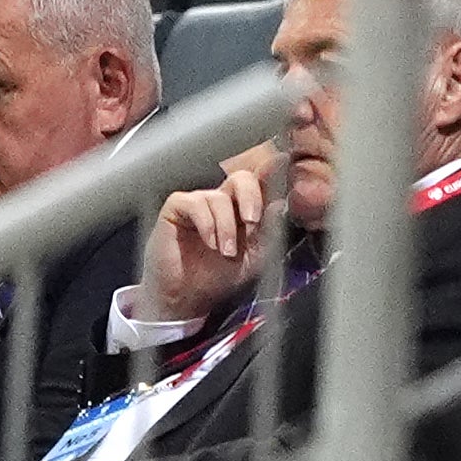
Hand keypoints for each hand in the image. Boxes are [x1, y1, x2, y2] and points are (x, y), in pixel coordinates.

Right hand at [137, 142, 284, 323]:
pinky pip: (194, 203)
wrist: (187, 298)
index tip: (284, 162)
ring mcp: (200, 203)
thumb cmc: (219, 276)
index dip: (272, 171)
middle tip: (252, 220)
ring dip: (226, 226)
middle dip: (251, 196)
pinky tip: (209, 243)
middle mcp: (223, 201)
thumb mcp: (254, 257)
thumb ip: (268, 231)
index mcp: (245, 208)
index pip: (260, 183)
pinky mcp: (177, 209)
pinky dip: (206, 223)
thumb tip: (281, 204)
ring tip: (226, 251)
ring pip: (219, 196)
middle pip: (242, 178)